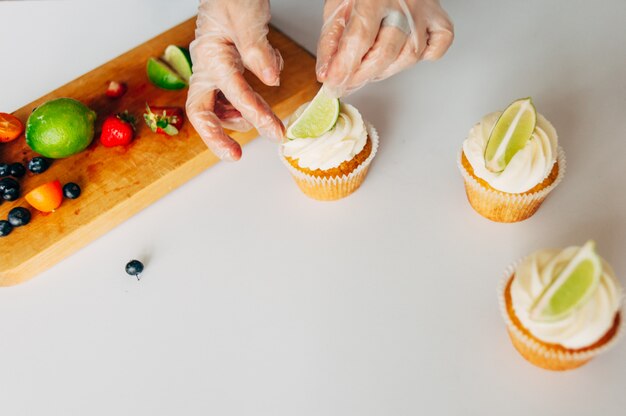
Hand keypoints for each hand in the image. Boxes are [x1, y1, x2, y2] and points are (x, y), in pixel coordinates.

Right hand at [186, 0, 284, 160]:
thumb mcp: (247, 15)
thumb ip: (257, 48)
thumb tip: (271, 80)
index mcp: (209, 54)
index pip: (231, 90)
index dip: (252, 113)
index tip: (272, 130)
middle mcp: (207, 66)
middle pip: (202, 112)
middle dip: (216, 138)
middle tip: (236, 156)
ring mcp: (214, 70)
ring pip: (217, 108)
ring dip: (238, 119)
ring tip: (262, 121)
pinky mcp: (226, 70)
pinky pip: (232, 95)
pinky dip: (248, 100)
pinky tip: (265, 85)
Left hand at [316, 0, 453, 96]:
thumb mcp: (338, 6)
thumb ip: (331, 41)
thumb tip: (327, 73)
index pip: (359, 39)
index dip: (345, 68)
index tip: (334, 85)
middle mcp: (404, 3)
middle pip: (385, 53)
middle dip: (361, 76)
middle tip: (347, 83)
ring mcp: (426, 12)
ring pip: (409, 57)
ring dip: (385, 71)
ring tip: (369, 66)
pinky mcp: (440, 21)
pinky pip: (435, 51)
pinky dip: (420, 60)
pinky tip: (400, 55)